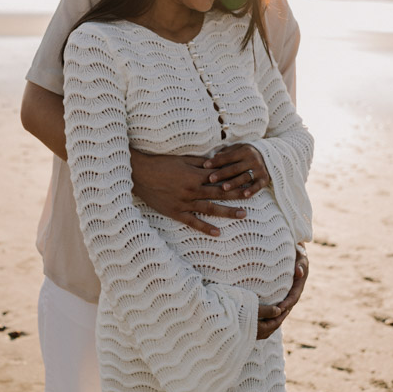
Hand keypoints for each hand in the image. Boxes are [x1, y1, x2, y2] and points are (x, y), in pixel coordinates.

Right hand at [130, 150, 245, 235]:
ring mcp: (184, 202)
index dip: (235, 179)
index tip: (248, 179)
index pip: (220, 178)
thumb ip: (199, 162)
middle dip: (238, 195)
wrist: (139, 174)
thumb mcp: (181, 159)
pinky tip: (217, 233)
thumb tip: (215, 163)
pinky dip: (205, 228)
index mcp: (195, 175)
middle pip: (220, 193)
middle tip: (253, 197)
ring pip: (210, 208)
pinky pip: (193, 222)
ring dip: (227, 212)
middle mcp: (192, 189)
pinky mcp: (175, 212)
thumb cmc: (160, 164)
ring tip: (243, 214)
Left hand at [202, 144, 269, 198]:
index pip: (228, 156)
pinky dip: (252, 190)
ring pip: (245, 177)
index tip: (204, 165)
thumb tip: (213, 157)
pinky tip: (244, 194)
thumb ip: (226, 153)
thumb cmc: (246, 154)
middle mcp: (253, 159)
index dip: (216, 161)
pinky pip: (258, 186)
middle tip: (211, 179)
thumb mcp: (238, 149)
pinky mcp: (265, 179)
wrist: (270, 156)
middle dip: (222, 174)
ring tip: (224, 188)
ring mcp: (259, 169)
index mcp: (245, 150)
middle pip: (235, 168)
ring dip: (234, 183)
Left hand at [257, 246, 309, 339]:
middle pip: (286, 305)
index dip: (287, 304)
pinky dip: (269, 306)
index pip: (293, 298)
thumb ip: (301, 264)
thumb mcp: (301, 257)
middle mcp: (293, 290)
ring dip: (273, 312)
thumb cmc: (296, 253)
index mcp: (298, 284)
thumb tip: (299, 272)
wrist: (292, 250)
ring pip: (280, 304)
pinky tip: (259, 310)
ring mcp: (286, 291)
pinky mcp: (279, 290)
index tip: (279, 309)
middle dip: (278, 312)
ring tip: (263, 318)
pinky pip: (275, 300)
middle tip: (269, 318)